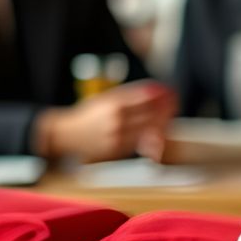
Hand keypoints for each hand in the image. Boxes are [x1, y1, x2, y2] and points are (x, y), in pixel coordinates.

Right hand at [37, 81, 175, 162]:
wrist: (66, 134)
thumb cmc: (88, 115)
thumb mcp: (104, 99)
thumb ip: (128, 97)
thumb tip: (154, 90)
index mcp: (112, 103)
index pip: (144, 97)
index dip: (160, 94)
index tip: (168, 90)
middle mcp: (117, 119)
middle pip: (151, 114)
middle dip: (165, 107)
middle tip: (174, 102)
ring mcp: (119, 136)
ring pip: (150, 129)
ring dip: (163, 121)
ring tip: (169, 114)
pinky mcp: (120, 149)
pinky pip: (142, 142)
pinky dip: (153, 134)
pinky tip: (158, 128)